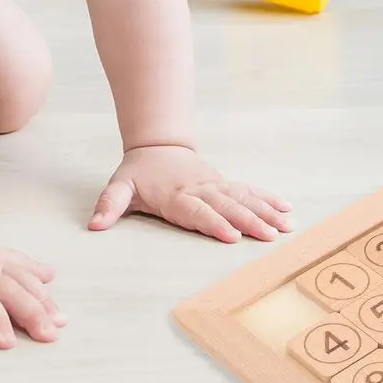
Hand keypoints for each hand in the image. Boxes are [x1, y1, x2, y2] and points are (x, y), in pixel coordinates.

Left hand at [89, 145, 291, 242]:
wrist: (157, 145)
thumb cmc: (139, 173)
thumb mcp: (120, 187)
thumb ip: (109, 205)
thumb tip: (95, 225)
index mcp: (176, 195)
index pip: (197, 212)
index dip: (214, 223)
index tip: (232, 236)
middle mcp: (200, 190)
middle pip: (227, 206)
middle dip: (249, 221)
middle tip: (269, 236)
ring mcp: (215, 185)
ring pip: (243, 198)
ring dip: (265, 211)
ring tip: (285, 225)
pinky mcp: (224, 183)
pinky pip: (248, 191)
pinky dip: (268, 199)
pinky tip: (286, 208)